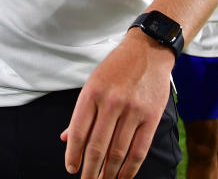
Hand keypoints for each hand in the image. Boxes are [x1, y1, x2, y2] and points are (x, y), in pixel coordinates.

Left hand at [61, 30, 174, 178]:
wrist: (149, 50)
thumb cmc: (117, 68)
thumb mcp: (93, 83)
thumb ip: (81, 113)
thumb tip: (65, 139)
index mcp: (92, 93)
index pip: (78, 132)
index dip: (72, 155)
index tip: (71, 169)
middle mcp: (111, 102)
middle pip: (97, 147)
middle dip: (90, 171)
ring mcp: (133, 110)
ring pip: (118, 152)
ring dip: (109, 173)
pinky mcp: (152, 116)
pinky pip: (140, 150)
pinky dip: (130, 168)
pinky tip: (123, 176)